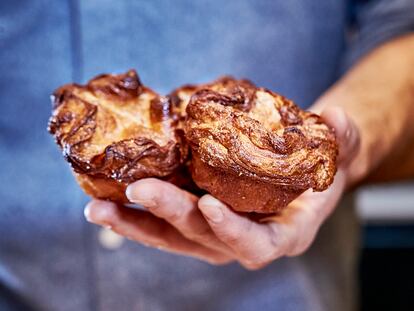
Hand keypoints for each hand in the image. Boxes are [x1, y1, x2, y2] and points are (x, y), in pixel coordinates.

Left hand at [84, 106, 359, 268]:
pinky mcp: (196, 218)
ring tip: (99, 207)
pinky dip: (135, 214)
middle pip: (203, 237)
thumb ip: (341, 137)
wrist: (300, 170)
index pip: (256, 245)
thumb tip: (335, 118)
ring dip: (136, 224)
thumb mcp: (339, 149)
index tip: (210, 204)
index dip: (234, 231)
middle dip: (171, 214)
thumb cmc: (320, 164)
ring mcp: (215, 232)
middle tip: (138, 190)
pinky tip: (107, 200)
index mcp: (282, 234)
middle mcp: (243, 239)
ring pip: (173, 237)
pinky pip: (163, 223)